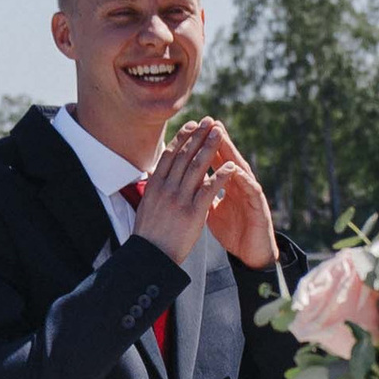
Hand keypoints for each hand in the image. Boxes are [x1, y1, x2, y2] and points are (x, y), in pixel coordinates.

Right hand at [131, 118, 225, 263]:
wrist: (151, 256)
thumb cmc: (149, 234)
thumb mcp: (146, 205)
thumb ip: (155, 188)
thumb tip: (157, 174)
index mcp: (156, 185)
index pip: (170, 155)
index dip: (183, 137)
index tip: (193, 125)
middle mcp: (167, 188)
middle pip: (185, 155)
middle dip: (199, 136)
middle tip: (210, 121)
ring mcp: (180, 199)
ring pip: (197, 167)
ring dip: (210, 148)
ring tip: (220, 133)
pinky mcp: (193, 213)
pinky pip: (209, 190)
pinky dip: (221, 176)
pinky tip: (231, 166)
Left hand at [198, 117, 280, 268]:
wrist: (251, 254)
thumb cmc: (234, 232)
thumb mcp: (212, 211)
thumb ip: (203, 195)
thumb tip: (186, 184)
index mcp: (228, 185)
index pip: (216, 161)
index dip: (205, 145)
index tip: (193, 129)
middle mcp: (240, 185)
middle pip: (228, 158)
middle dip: (218, 140)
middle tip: (210, 121)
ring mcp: (250, 194)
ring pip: (241, 168)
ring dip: (232, 152)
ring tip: (222, 137)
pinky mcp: (259, 206)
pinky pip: (251, 189)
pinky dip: (244, 178)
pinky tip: (236, 169)